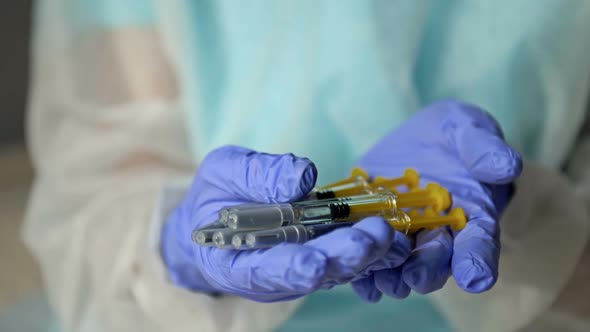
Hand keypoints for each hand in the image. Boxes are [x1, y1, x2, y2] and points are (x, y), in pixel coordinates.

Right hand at [161, 146, 411, 301]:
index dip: (290, 270)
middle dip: (343, 257)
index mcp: (236, 261)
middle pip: (312, 273)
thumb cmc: (217, 194)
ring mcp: (301, 269)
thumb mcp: (225, 171)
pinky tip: (395, 233)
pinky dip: (373, 248)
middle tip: (372, 237)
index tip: (314, 263)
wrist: (220, 215)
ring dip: (367, 254)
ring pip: (338, 268)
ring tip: (390, 233)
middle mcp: (273, 275)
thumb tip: (301, 177)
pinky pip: (349, 256)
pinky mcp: (323, 256)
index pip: (264, 271)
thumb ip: (257, 175)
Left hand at [351, 100, 522, 301]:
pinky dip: (364, 273)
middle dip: (427, 270)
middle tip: (416, 278)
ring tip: (383, 280)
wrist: (418, 141)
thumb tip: (505, 165)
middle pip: (437, 261)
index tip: (475, 277)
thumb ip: (483, 147)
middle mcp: (440, 236)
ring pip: (401, 266)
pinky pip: (370, 257)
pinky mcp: (374, 232)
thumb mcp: (468, 129)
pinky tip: (359, 281)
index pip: (479, 242)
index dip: (478, 260)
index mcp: (472, 216)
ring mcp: (405, 238)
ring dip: (392, 276)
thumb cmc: (453, 135)